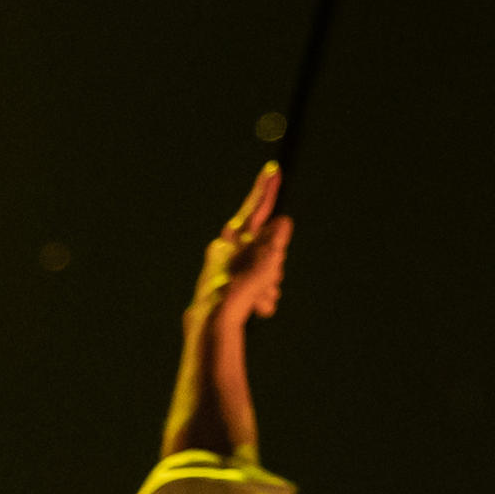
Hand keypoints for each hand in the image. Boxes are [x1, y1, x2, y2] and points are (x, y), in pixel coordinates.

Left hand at [189, 164, 292, 330]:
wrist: (212, 325)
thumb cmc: (239, 286)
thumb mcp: (265, 257)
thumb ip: (275, 237)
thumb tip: (282, 223)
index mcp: (232, 237)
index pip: (255, 207)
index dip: (267, 189)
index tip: (272, 169)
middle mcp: (227, 250)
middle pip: (266, 246)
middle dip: (275, 263)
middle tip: (270, 277)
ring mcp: (227, 270)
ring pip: (263, 270)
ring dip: (269, 284)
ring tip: (262, 298)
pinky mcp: (228, 290)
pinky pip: (255, 289)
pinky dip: (261, 297)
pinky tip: (259, 309)